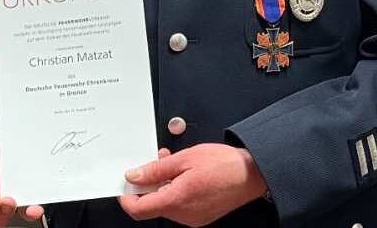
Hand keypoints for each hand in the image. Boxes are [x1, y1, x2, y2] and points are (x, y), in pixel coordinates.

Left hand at [119, 144, 266, 226]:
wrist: (252, 174)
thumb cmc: (224, 164)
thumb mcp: (185, 158)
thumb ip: (156, 169)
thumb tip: (134, 176)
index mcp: (176, 200)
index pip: (139, 209)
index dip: (127, 198)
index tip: (124, 186)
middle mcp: (183, 215)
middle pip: (152, 205)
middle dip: (149, 184)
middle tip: (156, 162)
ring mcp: (192, 218)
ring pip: (166, 204)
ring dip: (164, 186)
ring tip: (175, 164)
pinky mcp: (200, 217)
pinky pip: (179, 206)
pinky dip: (176, 191)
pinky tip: (185, 175)